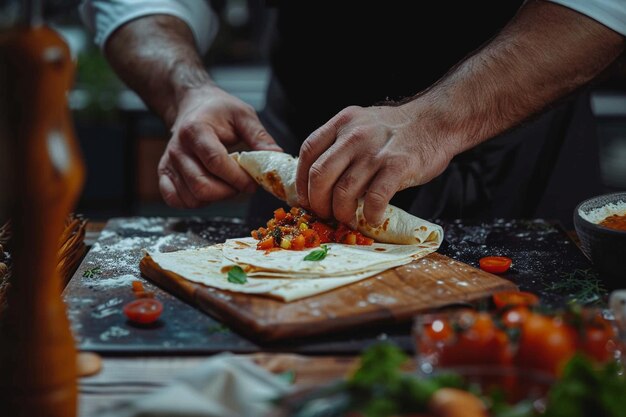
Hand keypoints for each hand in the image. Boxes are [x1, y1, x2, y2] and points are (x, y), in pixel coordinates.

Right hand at [158, 85, 281, 207]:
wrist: (193, 106)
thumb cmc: (218, 110)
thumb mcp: (243, 115)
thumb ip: (260, 137)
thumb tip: (277, 157)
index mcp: (196, 130)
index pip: (216, 162)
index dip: (238, 178)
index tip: (253, 182)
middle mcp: (178, 148)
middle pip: (202, 186)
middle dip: (229, 192)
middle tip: (242, 185)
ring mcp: (169, 162)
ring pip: (192, 198)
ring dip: (215, 199)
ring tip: (227, 185)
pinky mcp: (164, 173)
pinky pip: (176, 200)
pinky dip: (196, 203)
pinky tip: (210, 191)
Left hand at [295, 103, 453, 225]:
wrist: (436, 121)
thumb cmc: (396, 130)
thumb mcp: (361, 123)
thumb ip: (340, 144)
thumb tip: (318, 180)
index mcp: (342, 123)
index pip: (308, 152)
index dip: (301, 180)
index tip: (305, 198)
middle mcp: (354, 135)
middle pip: (319, 176)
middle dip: (317, 202)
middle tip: (324, 214)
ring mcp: (375, 152)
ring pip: (343, 191)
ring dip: (341, 213)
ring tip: (347, 219)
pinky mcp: (397, 167)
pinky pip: (375, 199)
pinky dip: (370, 215)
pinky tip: (372, 218)